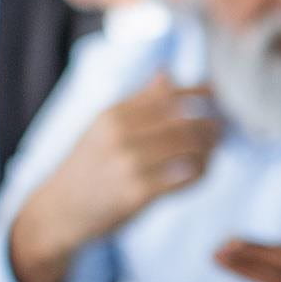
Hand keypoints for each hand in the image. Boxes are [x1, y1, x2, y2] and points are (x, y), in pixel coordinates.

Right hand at [11, 75, 217, 281]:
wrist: (59, 210)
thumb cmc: (88, 165)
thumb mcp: (103, 125)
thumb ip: (139, 100)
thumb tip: (167, 71)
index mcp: (113, 113)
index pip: (168, 95)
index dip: (199, 93)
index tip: (216, 96)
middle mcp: (120, 135)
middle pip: (185, 121)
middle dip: (210, 124)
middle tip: (221, 130)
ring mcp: (129, 164)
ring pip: (190, 149)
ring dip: (209, 150)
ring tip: (212, 152)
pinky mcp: (138, 193)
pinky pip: (186, 178)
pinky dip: (200, 174)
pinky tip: (199, 173)